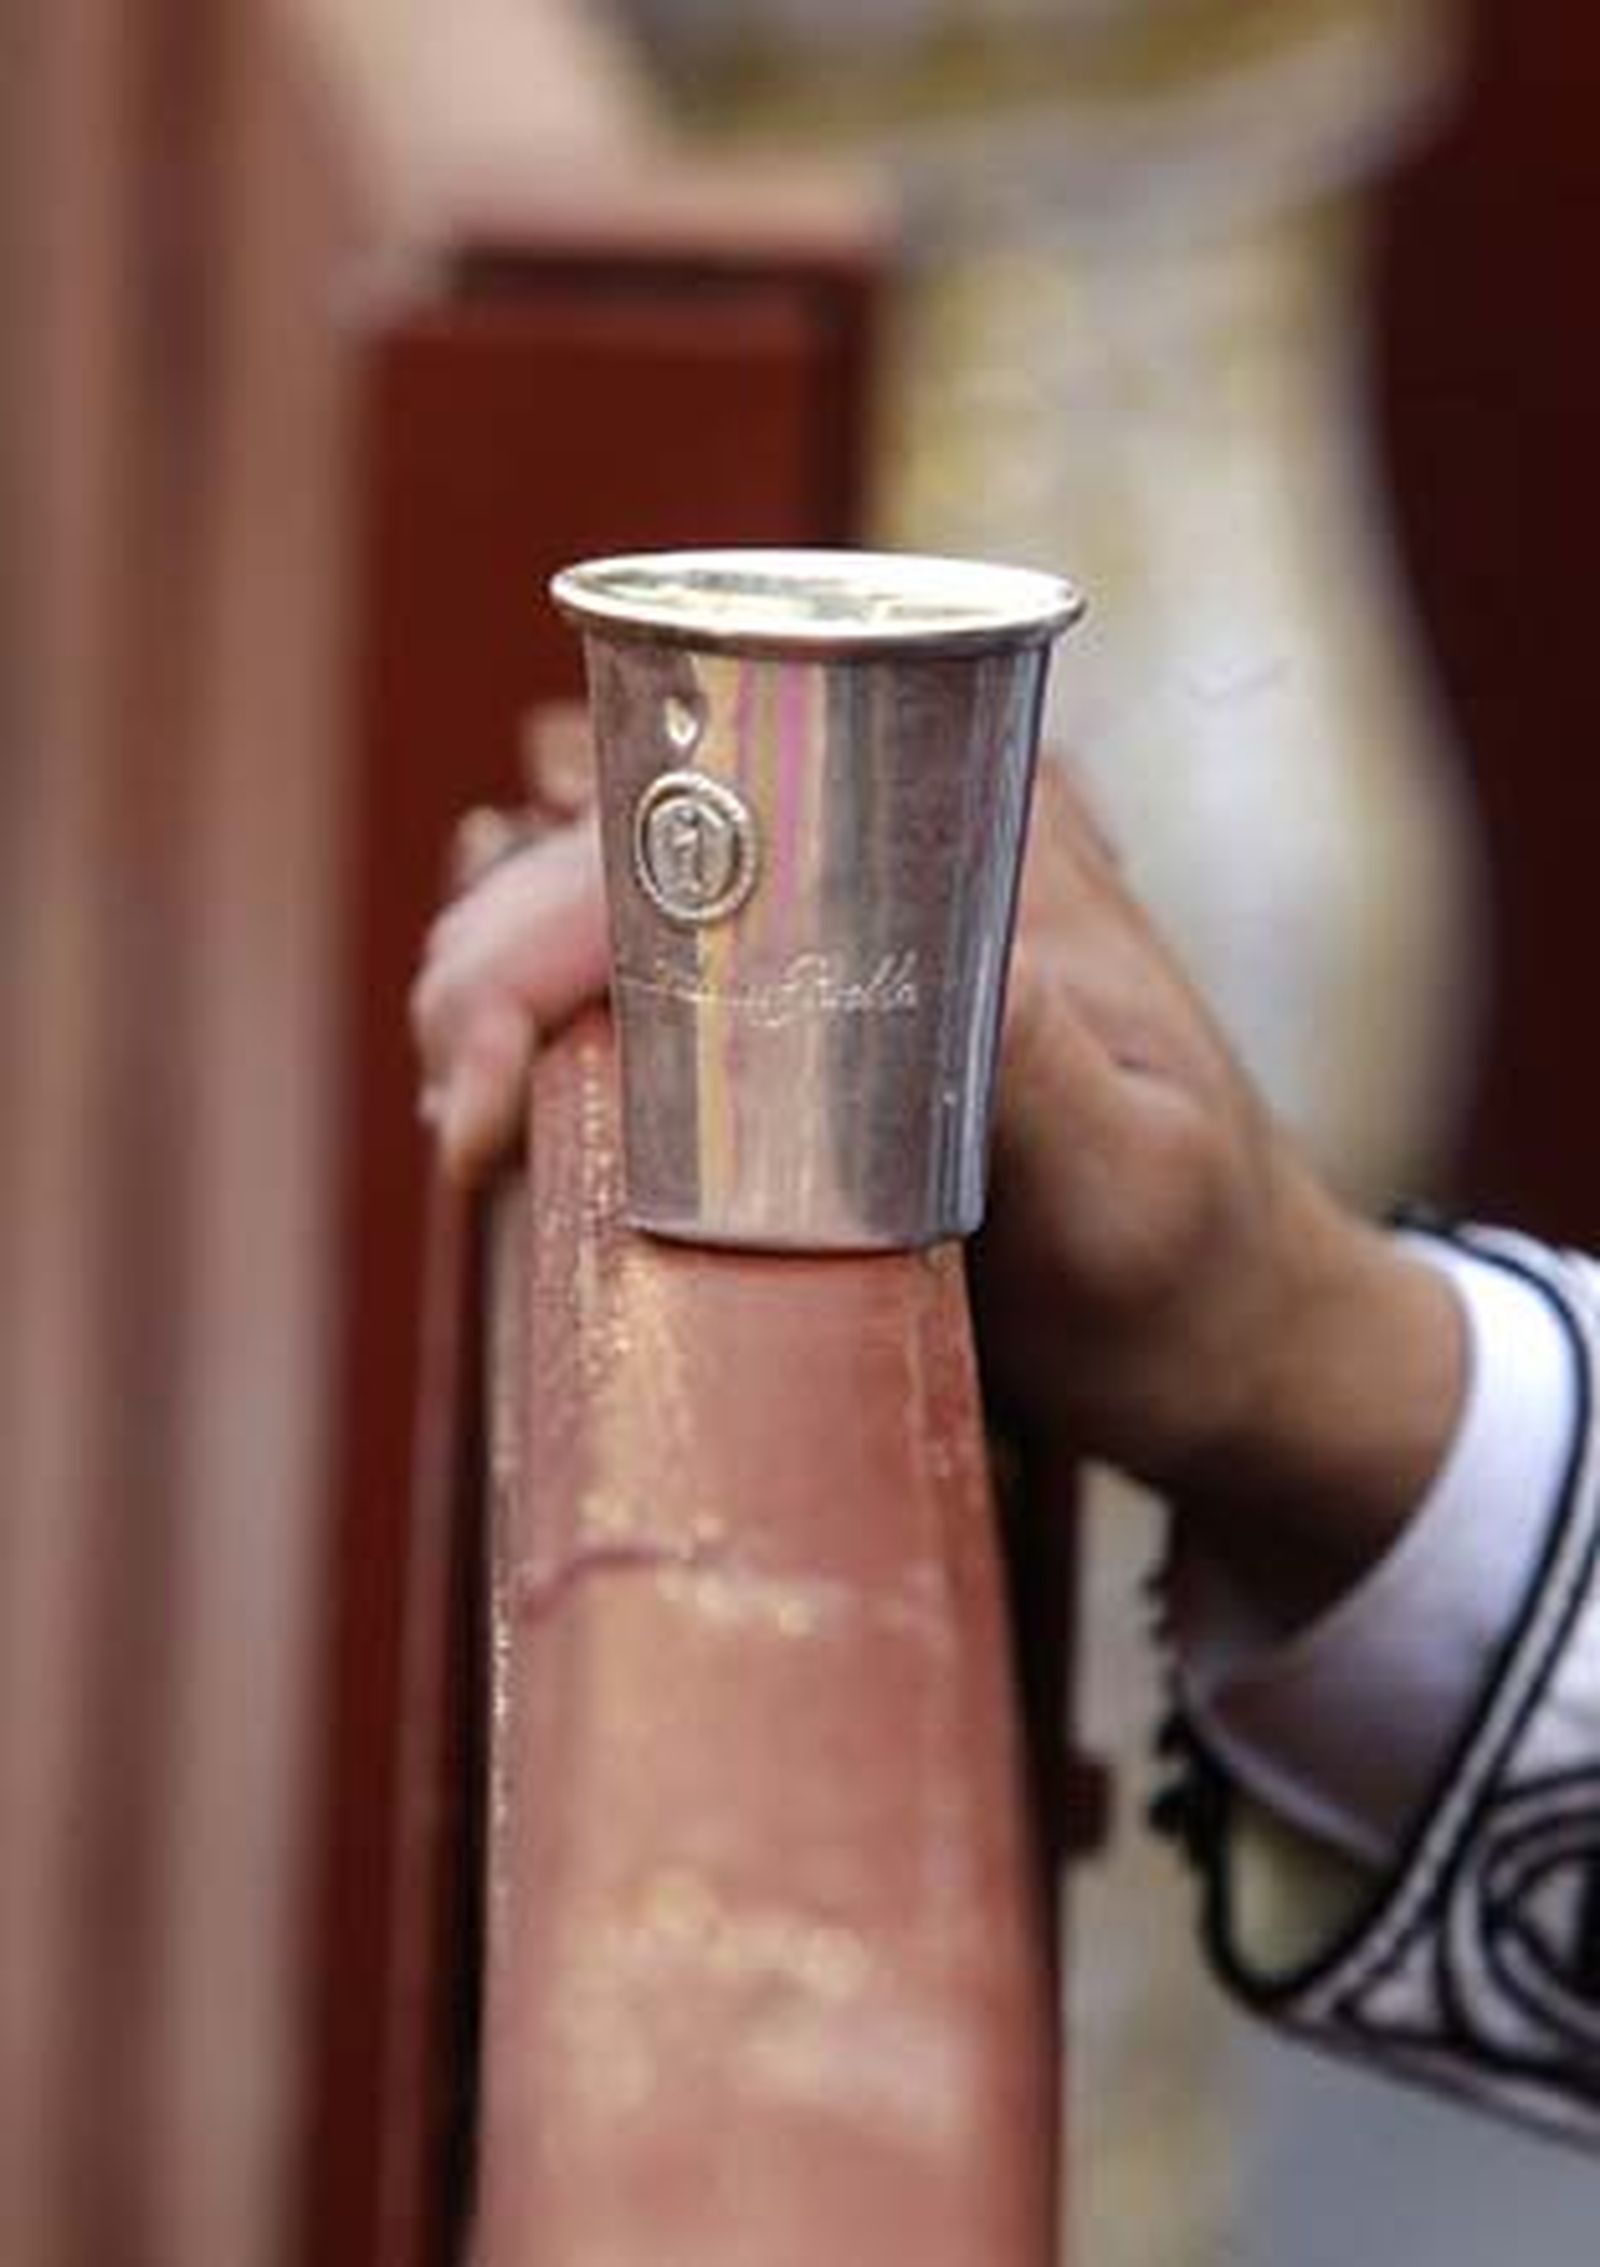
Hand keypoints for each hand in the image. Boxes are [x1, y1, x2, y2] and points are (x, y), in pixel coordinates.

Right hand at [411, 767, 1464, 1604]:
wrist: (1240, 1332)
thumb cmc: (1198, 1282)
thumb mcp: (1138, 1194)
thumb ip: (1036, 1070)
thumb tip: (875, 934)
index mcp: (985, 841)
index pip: (712, 814)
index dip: (558, 923)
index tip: (490, 1085)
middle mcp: (917, 829)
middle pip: (639, 830)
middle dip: (502, 955)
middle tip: (462, 1124)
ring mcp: (869, 896)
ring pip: (627, 878)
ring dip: (513, 975)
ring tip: (473, 1114)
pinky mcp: (843, 980)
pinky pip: (666, 946)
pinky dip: (570, 1002)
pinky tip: (518, 1073)